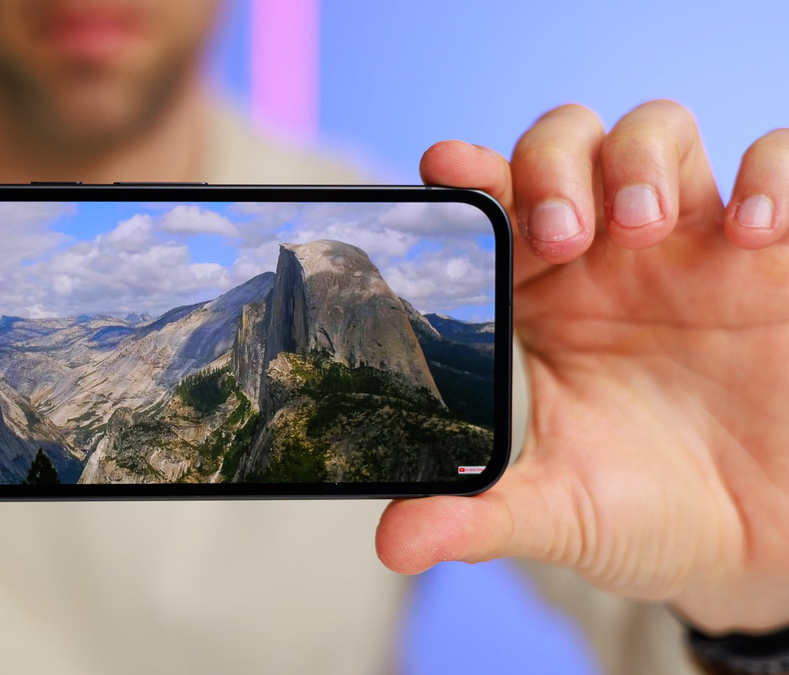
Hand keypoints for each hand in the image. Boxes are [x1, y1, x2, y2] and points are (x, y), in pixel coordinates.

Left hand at [376, 100, 788, 633]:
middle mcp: (603, 257)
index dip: (469, 173)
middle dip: (555, 165)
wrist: (748, 546)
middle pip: (564, 143)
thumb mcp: (557, 514)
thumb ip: (477, 516)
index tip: (447, 166)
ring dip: (641, 159)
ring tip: (645, 226)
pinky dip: (771, 174)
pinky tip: (752, 235)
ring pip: (656, 132)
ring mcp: (689, 247)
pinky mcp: (772, 260)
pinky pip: (779, 164)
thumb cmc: (637, 511)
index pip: (491, 205)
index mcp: (534, 298)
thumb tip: (392, 543)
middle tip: (566, 234)